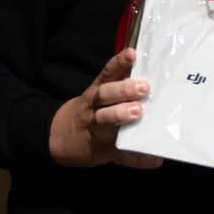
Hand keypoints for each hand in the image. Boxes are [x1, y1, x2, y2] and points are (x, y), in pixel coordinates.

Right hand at [48, 49, 161, 168]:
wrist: (59, 138)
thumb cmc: (90, 111)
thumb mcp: (98, 94)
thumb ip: (117, 83)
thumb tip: (147, 68)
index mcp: (96, 93)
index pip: (107, 74)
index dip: (119, 63)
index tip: (132, 53)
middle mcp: (95, 108)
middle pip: (105, 95)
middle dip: (123, 90)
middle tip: (143, 87)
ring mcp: (98, 130)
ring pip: (106, 120)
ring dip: (121, 115)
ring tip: (138, 112)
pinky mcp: (103, 150)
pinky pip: (120, 154)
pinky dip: (137, 158)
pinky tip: (154, 160)